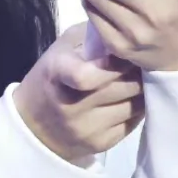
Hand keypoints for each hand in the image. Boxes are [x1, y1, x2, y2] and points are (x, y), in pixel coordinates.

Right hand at [12, 22, 144, 165]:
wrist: (33, 125)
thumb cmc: (52, 77)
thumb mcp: (62, 49)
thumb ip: (92, 38)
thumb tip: (129, 33)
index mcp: (57, 74)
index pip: (85, 76)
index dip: (113, 64)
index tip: (125, 53)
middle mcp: (71, 106)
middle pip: (122, 87)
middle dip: (139, 71)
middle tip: (144, 61)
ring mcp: (87, 128)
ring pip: (134, 104)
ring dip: (142, 89)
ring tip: (139, 78)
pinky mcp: (100, 144)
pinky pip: (133, 122)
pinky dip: (138, 107)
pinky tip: (132, 97)